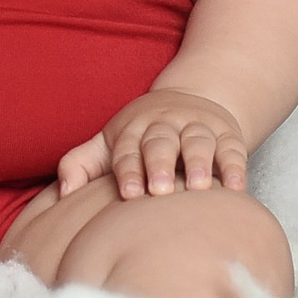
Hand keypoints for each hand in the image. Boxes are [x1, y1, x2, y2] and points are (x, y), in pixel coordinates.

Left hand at [56, 88, 247, 199]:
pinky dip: (235, 167)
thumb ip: (81, 164)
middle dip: (160, 164)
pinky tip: (236, 188)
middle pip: (161, 143)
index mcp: (133, 129)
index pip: (127, 150)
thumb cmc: (140, 136)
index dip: (128, 171)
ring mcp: (197, 128)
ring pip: (198, 142)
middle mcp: (165, 125)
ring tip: (200, 188)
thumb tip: (61, 194)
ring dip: (200, 163)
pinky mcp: (227, 135)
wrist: (189, 102)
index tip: (128, 194)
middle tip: (160, 190)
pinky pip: (233, 149)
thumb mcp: (108, 143)